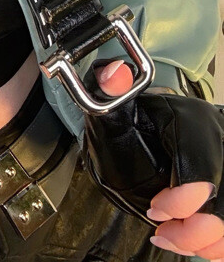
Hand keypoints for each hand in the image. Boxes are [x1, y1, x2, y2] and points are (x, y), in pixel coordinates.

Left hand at [94, 61, 223, 257]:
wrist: (147, 134)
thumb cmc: (132, 122)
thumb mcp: (114, 106)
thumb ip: (105, 88)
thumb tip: (115, 73)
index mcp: (194, 121)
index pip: (203, 166)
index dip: (181, 198)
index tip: (155, 208)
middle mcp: (221, 143)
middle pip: (223, 201)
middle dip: (193, 230)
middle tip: (162, 231)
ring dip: (203, 242)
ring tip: (170, 237)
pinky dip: (214, 245)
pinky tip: (190, 242)